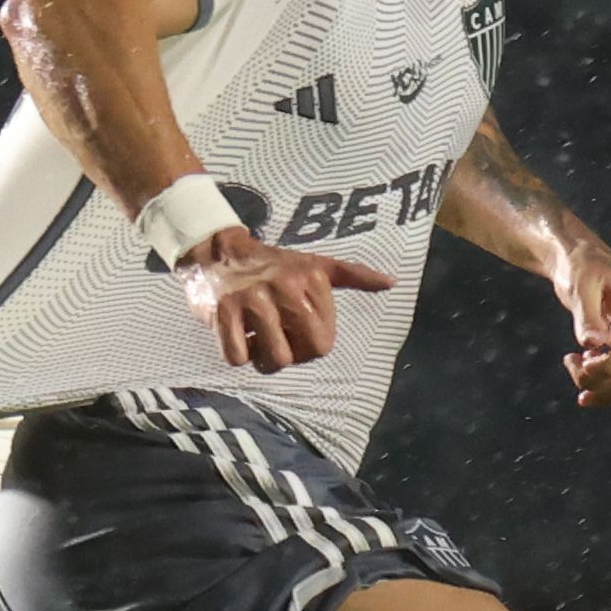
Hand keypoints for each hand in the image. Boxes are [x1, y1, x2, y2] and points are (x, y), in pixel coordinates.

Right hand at [176, 226, 395, 372]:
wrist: (217, 250)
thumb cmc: (272, 264)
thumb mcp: (315, 264)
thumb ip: (354, 275)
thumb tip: (393, 282)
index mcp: (312, 279)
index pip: (324, 342)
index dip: (307, 346)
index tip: (294, 330)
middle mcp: (285, 287)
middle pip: (302, 354)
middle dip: (289, 356)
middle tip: (275, 340)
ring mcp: (252, 299)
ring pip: (272, 360)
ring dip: (261, 359)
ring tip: (255, 340)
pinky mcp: (223, 310)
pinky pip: (237, 357)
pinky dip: (235, 354)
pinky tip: (234, 335)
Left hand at [553, 239, 610, 408]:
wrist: (584, 263)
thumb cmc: (583, 268)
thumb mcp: (580, 285)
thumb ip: (587, 314)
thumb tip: (592, 343)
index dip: (608, 366)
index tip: (580, 359)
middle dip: (597, 381)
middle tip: (569, 360)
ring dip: (598, 388)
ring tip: (572, 363)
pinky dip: (600, 385)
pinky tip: (580, 363)